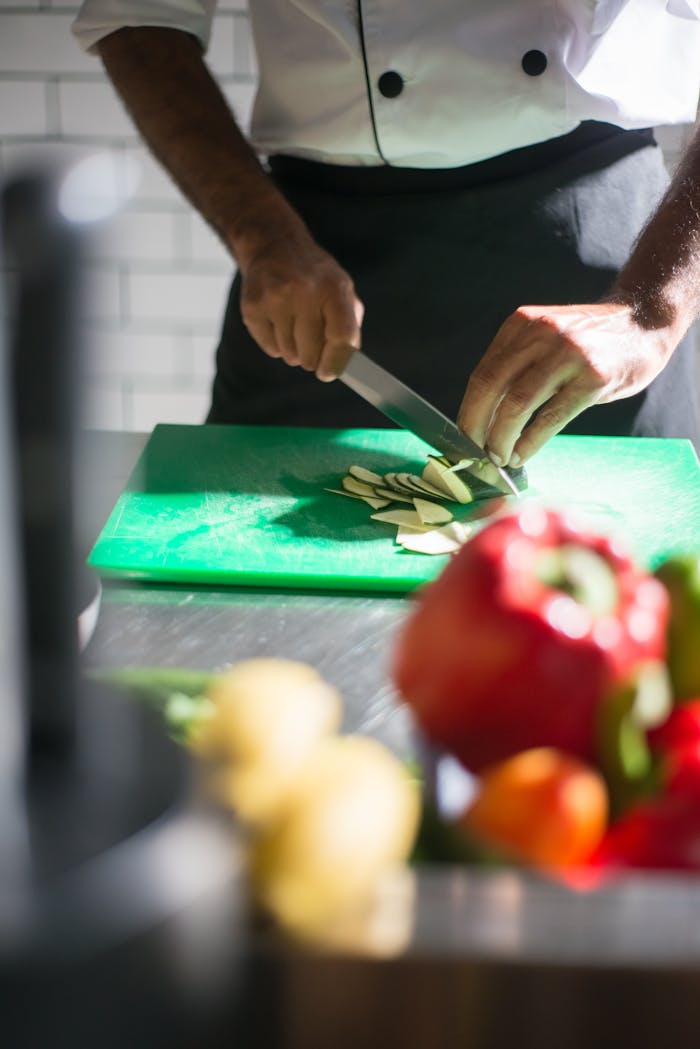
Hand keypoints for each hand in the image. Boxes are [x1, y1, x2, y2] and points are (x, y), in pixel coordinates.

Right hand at [239, 231, 363, 380]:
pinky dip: (276, 344)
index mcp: (333, 287)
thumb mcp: (341, 289)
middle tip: (310, 343)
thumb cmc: (315, 276)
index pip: (341, 337)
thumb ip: (349, 326)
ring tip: (293, 324)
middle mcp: (304, 291)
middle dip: (312, 357)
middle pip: (311, 353)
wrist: (273, 245)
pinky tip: (278, 321)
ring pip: (289, 354)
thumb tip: (347, 365)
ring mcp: (275, 298)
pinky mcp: (253, 307)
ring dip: (294, 349)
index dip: (336, 362)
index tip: (328, 373)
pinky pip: (270, 348)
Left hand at [457, 302, 672, 466]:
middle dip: (477, 428)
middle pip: (491, 387)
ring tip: (500, 458)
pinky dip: (530, 441)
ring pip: (517, 404)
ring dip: (502, 439)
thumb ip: (517, 366)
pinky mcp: (593, 377)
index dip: (468, 412)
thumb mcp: (546, 339)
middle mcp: (541, 333)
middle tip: (476, 454)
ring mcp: (568, 353)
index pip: (482, 374)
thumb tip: (482, 417)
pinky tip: (523, 454)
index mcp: (522, 324)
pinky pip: (550, 417)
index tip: (463, 439)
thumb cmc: (589, 343)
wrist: (644, 324)